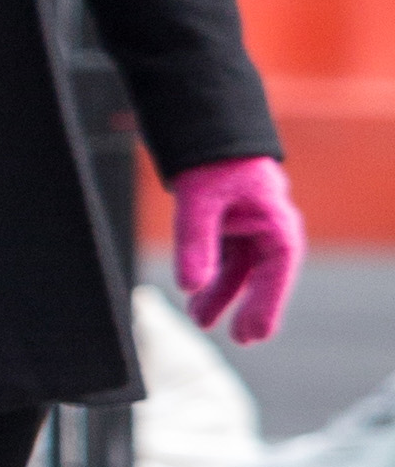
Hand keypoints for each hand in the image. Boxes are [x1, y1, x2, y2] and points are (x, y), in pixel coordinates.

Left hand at [170, 153, 302, 345]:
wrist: (203, 127)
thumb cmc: (211, 162)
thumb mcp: (199, 201)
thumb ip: (196, 243)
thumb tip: (190, 286)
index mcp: (276, 224)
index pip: (276, 273)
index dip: (267, 306)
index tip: (255, 334)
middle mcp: (267, 229)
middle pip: (260, 276)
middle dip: (247, 307)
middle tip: (239, 339)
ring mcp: (248, 227)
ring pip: (237, 269)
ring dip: (220, 294)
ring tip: (200, 320)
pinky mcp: (228, 223)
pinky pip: (223, 257)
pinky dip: (209, 275)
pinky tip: (194, 295)